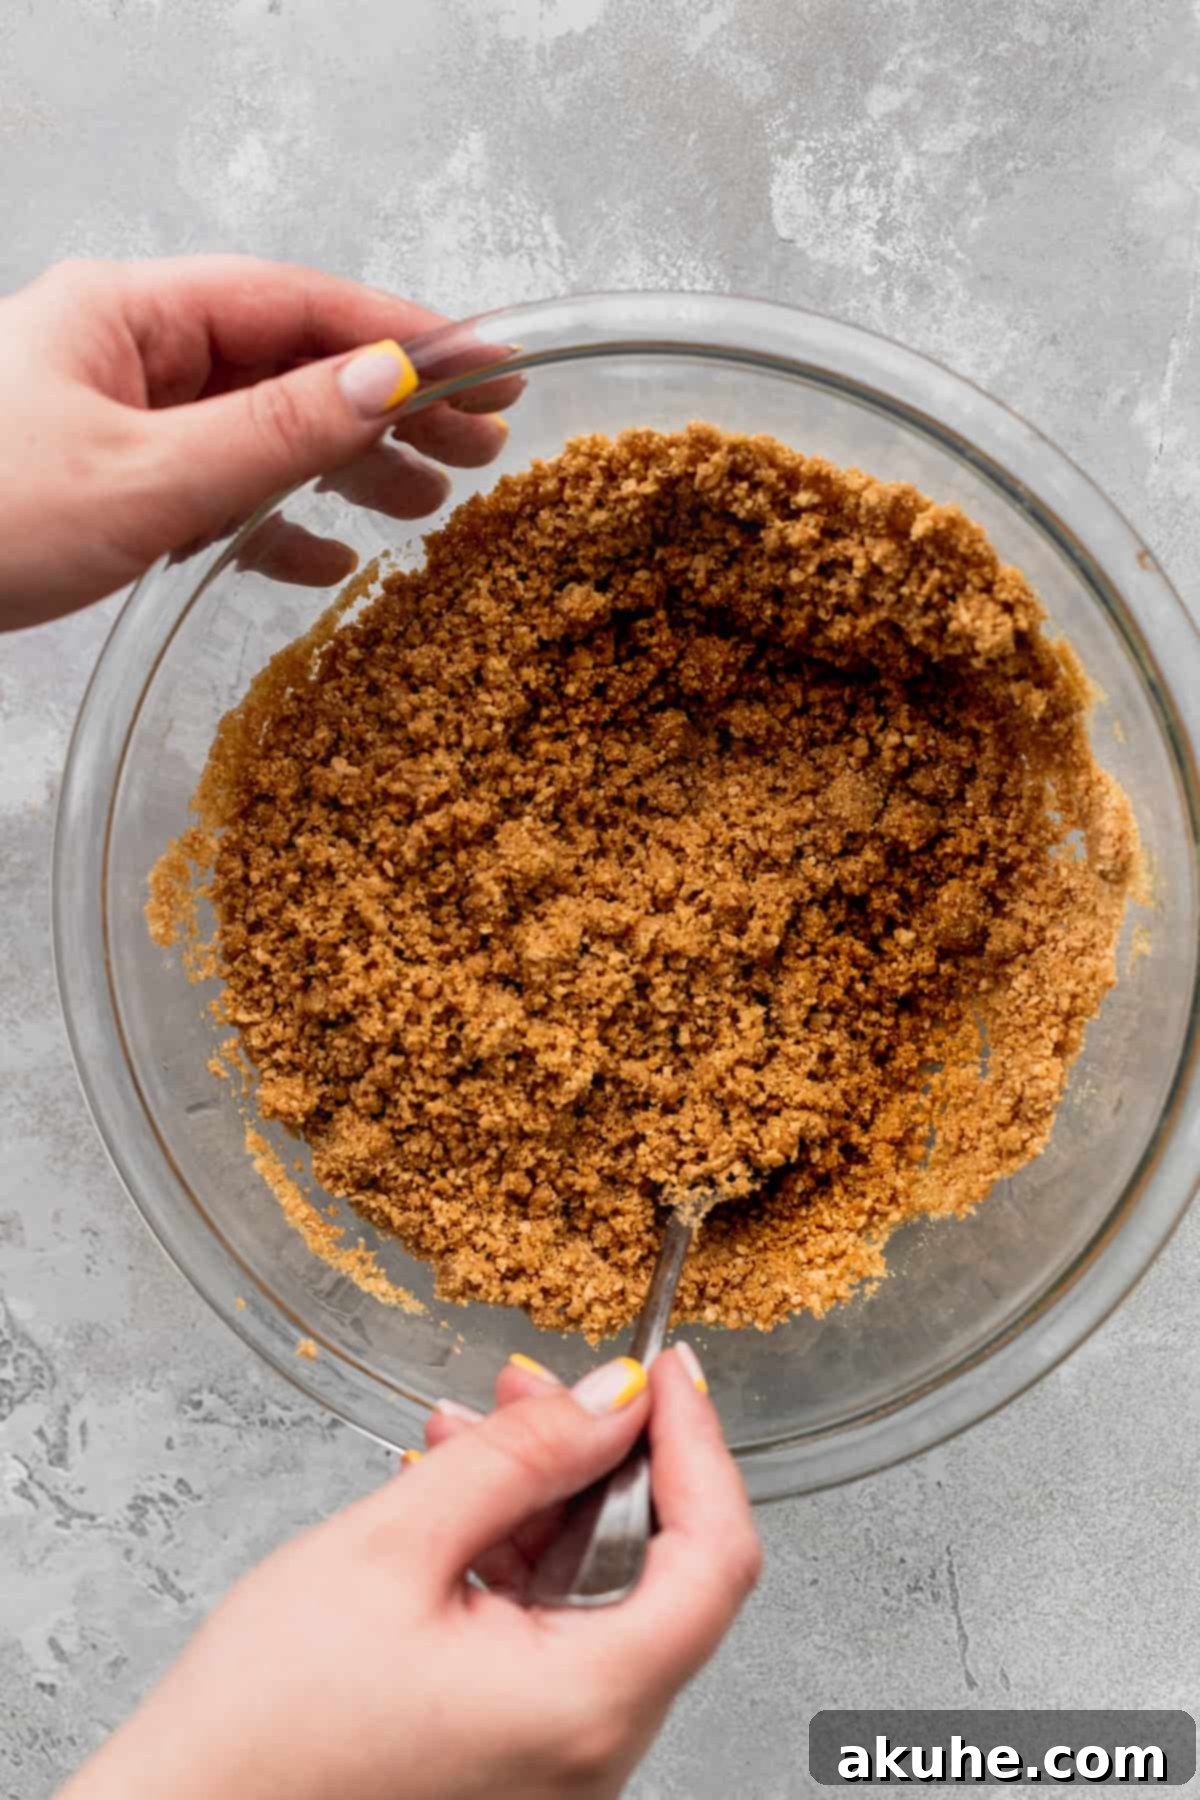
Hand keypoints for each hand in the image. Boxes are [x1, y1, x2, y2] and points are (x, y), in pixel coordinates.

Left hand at [0, 256, 515, 628]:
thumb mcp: (142, 479)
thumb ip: (272, 434)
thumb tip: (385, 384)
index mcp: (128, 314)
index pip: (299, 305)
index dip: (406, 336)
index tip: (495, 366)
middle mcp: (126, 353)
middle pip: (289, 362)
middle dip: (389, 406)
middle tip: (486, 446)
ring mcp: (115, 419)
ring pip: (258, 430)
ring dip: (344, 467)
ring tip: (428, 505)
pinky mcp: (104, 486)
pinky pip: (212, 490)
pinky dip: (273, 524)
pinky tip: (323, 562)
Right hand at [60, 1347, 760, 1799]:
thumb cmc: (262, 1729)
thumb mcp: (392, 1546)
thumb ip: (520, 1458)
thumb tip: (613, 1397)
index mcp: (586, 1705)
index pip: (715, 1557)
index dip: (699, 1443)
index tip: (666, 1369)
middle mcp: (592, 1749)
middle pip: (660, 1569)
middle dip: (600, 1456)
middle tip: (540, 1383)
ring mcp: (558, 1760)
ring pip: (598, 1593)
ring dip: (545, 1498)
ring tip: (472, 1430)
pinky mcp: (517, 1755)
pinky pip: (550, 1632)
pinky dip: (514, 1554)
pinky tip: (455, 1497)